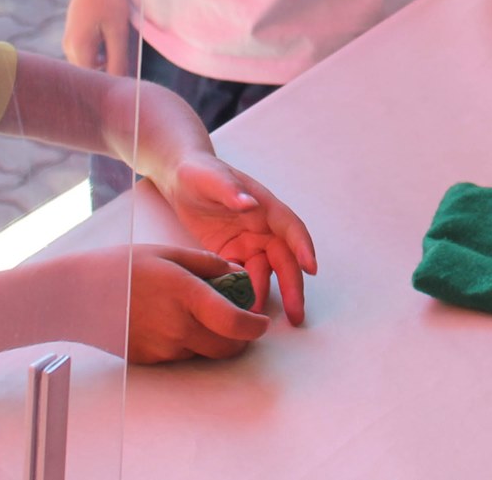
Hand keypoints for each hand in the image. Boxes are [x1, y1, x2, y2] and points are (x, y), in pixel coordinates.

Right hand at [63, 0, 131, 72]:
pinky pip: (88, 52)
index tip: (128, 69)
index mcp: (78, 49)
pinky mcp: (73, 35)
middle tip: (125, 51)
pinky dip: (101, 49)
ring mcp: (69, 41)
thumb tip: (122, 82)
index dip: (113, 78)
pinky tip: (110, 33)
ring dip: (106, 58)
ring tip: (117, 37)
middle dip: (109, 67)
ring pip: (90, 62)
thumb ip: (118, 58)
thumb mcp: (118, 30)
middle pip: (91, 72)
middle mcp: (69, 48)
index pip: (95, 79)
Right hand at [123, 244, 269, 362]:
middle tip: (240, 322)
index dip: (255, 326)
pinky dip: (189, 343)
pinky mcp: (150, 360)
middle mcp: (178, 328)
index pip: (235, 323)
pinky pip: (182, 356)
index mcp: (186, 295)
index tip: (262, 321)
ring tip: (200, 314)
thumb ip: (208, 264)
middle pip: (227, 348)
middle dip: (241, 338)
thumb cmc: (123, 267)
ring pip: (205, 352)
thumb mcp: (169, 253)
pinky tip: (172, 321)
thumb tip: (238, 273)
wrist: (77, 295)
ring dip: (214, 339)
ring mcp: (163, 348)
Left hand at [162, 154, 317, 325]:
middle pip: (284, 259)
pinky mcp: (233, 254)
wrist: (180, 179)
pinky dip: (242, 293)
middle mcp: (263, 228)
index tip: (311, 268)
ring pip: (265, 273)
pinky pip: (243, 277)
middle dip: (292, 286)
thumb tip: (250, 203)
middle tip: (296, 316)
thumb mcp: (211, 178)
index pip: (290, 228)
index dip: (303, 247)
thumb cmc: (199, 172)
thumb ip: (230, 190)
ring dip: (264, 295)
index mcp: (264, 207)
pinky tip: (236, 310)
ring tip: (255, 319)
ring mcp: (249, 243)